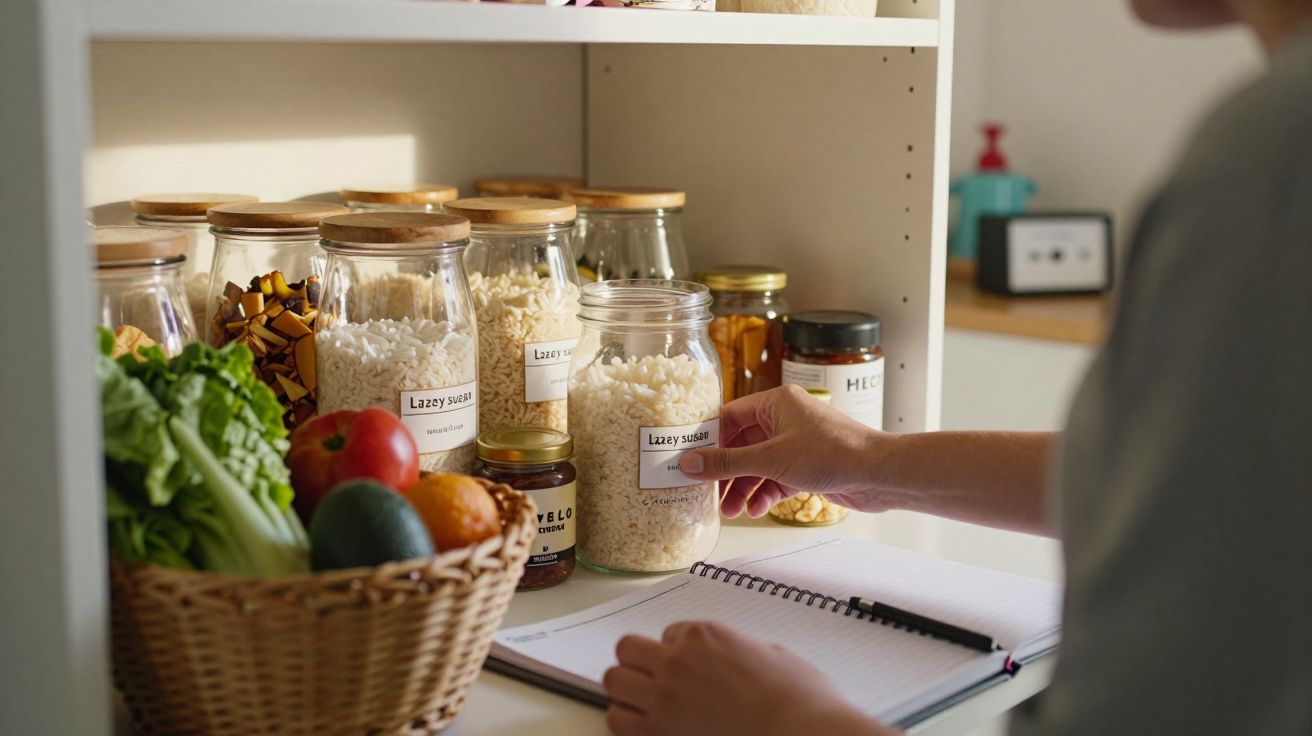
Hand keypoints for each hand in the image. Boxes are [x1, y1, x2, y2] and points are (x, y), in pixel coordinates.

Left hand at [604, 620, 893, 735]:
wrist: (801, 731)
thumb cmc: (799, 698)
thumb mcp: (771, 654)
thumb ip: (738, 652)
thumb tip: (731, 661)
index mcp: (705, 634)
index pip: (667, 634)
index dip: (676, 650)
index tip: (686, 665)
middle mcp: (678, 659)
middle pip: (627, 649)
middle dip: (638, 662)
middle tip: (652, 677)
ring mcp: (665, 694)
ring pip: (614, 680)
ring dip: (626, 689)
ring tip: (643, 701)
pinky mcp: (660, 730)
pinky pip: (618, 720)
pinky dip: (626, 721)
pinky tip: (645, 724)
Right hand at [677, 384, 891, 516]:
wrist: (878, 474)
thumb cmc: (833, 453)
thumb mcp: (770, 460)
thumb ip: (727, 464)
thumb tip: (690, 463)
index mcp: (775, 402)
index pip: (729, 417)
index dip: (709, 441)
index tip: (691, 462)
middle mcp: (785, 418)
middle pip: (742, 445)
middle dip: (727, 473)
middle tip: (711, 495)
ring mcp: (797, 442)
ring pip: (759, 464)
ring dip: (744, 488)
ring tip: (734, 511)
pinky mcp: (808, 464)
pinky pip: (776, 477)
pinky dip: (765, 492)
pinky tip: (758, 509)